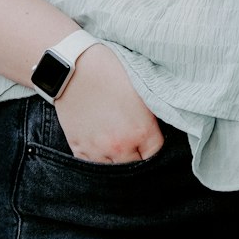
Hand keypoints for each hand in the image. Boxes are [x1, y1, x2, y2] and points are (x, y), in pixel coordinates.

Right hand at [53, 44, 164, 162]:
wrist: (75, 67)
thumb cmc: (111, 71)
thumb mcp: (142, 89)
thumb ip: (153, 114)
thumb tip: (163, 124)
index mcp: (141, 131)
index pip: (156, 155)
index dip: (155, 148)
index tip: (151, 141)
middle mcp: (120, 146)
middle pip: (136, 168)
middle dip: (138, 157)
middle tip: (136, 146)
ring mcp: (98, 150)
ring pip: (113, 171)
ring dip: (118, 161)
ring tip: (118, 147)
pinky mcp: (78, 148)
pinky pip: (92, 166)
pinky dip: (98, 160)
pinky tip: (101, 146)